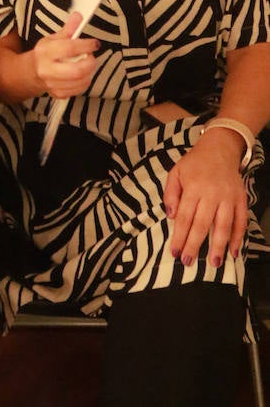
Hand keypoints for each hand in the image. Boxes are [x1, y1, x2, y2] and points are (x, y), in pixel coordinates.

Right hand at [32, 11, 98, 99]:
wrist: (32, 73)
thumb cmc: (45, 54)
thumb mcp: (53, 38)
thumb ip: (68, 29)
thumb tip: (78, 17)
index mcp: (45, 52)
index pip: (69, 48)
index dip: (86, 45)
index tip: (94, 43)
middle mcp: (47, 69)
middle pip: (77, 70)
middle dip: (90, 63)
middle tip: (91, 56)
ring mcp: (52, 84)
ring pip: (81, 81)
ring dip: (89, 72)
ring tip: (86, 64)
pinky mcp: (58, 94)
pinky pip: (79, 89)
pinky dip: (85, 81)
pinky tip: (81, 74)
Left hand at [163, 128, 247, 267]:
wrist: (219, 149)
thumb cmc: (194, 163)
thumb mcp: (175, 172)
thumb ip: (170, 194)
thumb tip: (170, 216)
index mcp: (193, 187)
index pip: (184, 216)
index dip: (179, 235)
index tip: (174, 251)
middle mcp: (211, 193)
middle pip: (202, 224)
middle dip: (194, 245)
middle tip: (188, 262)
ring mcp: (228, 197)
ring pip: (224, 225)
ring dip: (219, 246)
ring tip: (214, 264)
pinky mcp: (241, 199)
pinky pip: (241, 221)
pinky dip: (238, 238)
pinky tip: (233, 252)